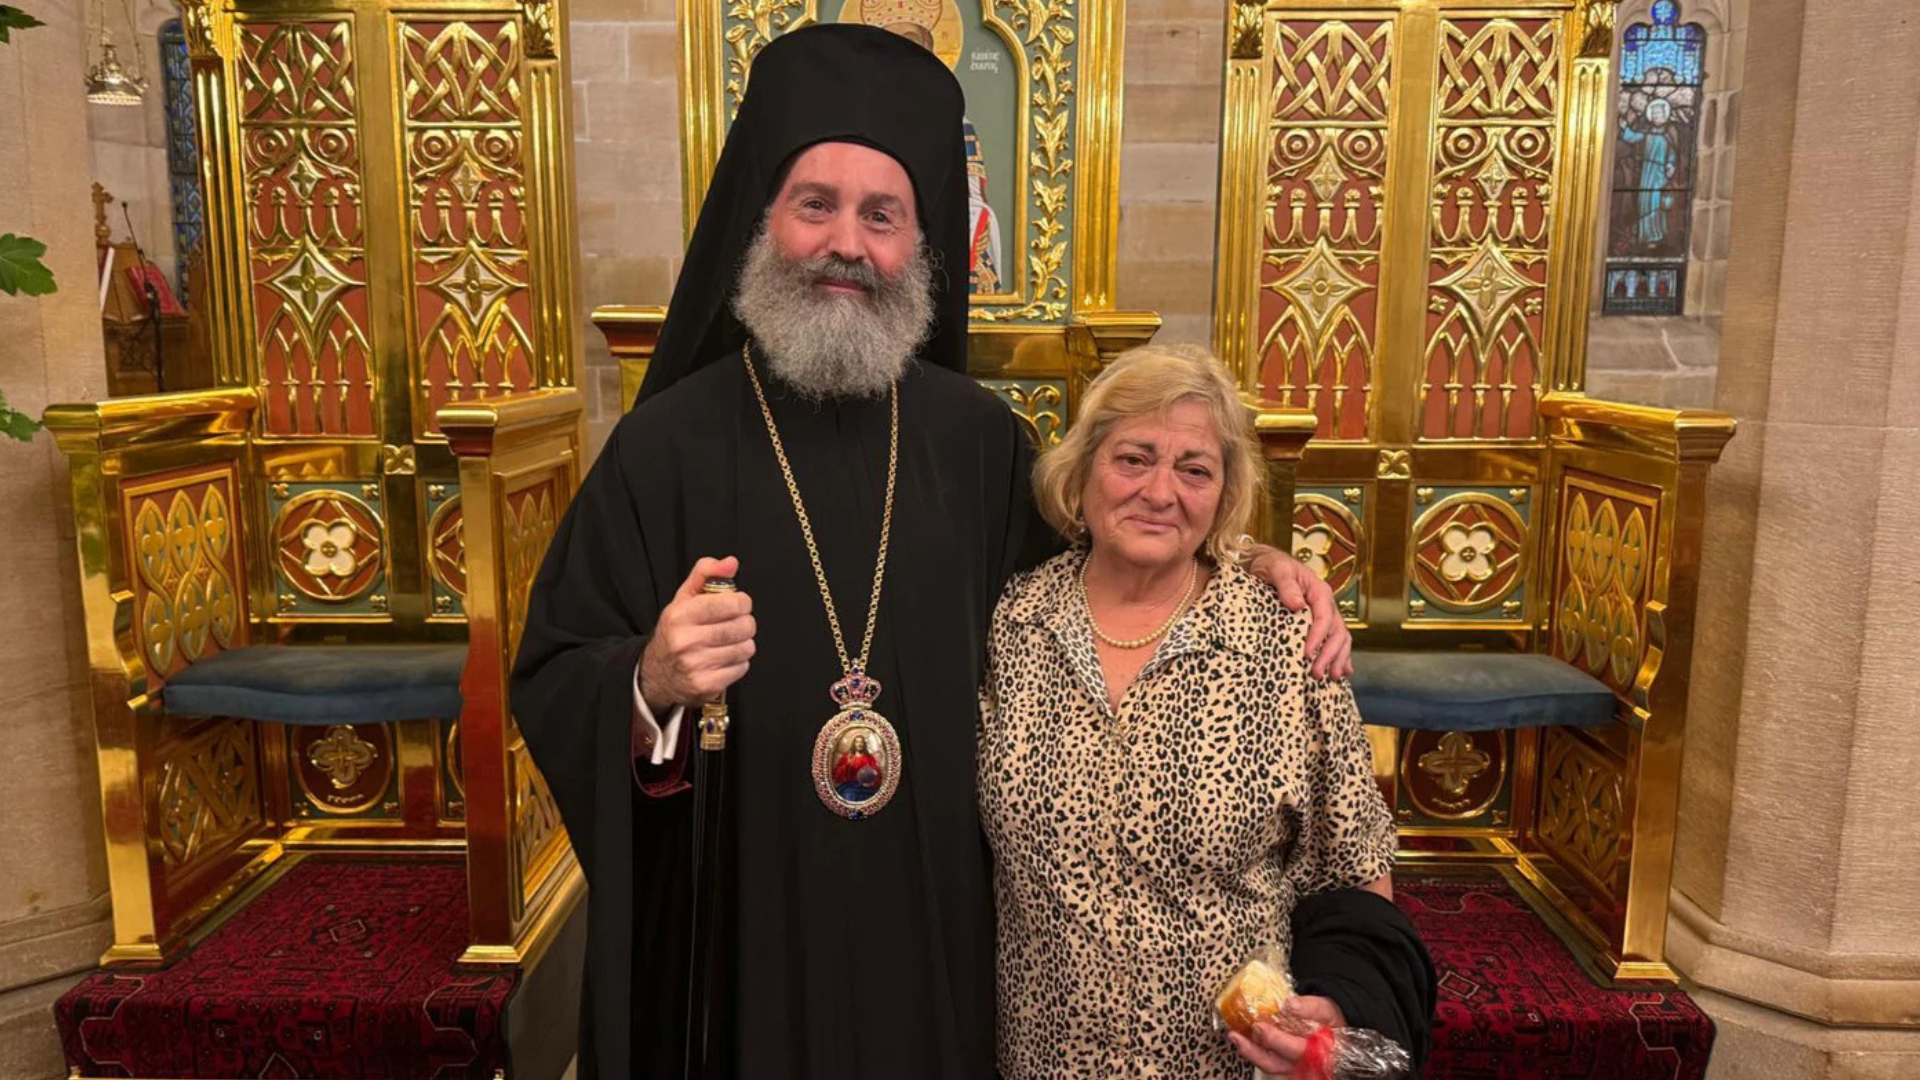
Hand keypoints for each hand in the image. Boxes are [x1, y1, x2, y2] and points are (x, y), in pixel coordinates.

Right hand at [639, 557, 755, 710]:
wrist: (657, 672)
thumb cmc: (676, 630)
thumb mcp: (684, 597)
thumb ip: (706, 574)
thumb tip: (730, 562)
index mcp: (680, 616)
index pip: (731, 604)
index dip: (742, 602)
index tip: (739, 604)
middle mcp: (685, 641)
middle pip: (742, 627)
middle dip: (745, 623)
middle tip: (735, 623)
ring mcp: (695, 666)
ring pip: (745, 648)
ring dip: (743, 643)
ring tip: (727, 642)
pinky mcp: (705, 686)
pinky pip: (741, 668)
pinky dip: (738, 663)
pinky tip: (723, 658)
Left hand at [1227, 995, 1346, 1076]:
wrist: (1334, 1031)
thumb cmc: (1331, 1021)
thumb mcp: (1327, 1009)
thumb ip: (1310, 1007)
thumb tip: (1290, 1005)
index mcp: (1319, 1053)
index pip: (1296, 1051)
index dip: (1276, 1040)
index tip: (1260, 1027)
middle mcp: (1305, 1065)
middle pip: (1276, 1063)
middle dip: (1256, 1049)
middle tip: (1241, 1032)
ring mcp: (1293, 1068)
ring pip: (1269, 1065)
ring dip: (1249, 1051)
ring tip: (1234, 1036)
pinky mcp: (1284, 1065)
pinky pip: (1266, 1061)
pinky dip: (1253, 1051)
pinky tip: (1241, 1038)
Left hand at [1246, 544, 1353, 679]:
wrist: (1267, 563)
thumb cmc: (1271, 565)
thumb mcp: (1276, 569)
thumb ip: (1286, 585)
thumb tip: (1298, 605)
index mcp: (1319, 591)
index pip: (1324, 617)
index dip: (1318, 637)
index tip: (1307, 654)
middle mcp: (1326, 604)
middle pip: (1336, 632)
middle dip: (1329, 654)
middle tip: (1316, 673)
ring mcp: (1324, 614)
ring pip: (1340, 639)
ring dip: (1337, 659)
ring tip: (1330, 677)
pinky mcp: (1319, 623)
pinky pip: (1334, 641)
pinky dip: (1340, 656)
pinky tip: (1342, 672)